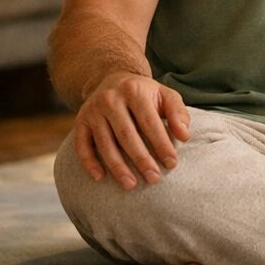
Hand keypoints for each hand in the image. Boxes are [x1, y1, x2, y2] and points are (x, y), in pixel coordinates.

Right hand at [74, 72, 191, 189]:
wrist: (112, 79)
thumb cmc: (144, 94)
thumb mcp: (165, 95)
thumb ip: (178, 113)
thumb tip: (185, 136)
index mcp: (134, 91)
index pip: (149, 122)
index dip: (161, 144)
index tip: (171, 163)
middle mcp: (110, 99)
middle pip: (126, 135)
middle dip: (141, 159)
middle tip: (154, 179)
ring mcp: (92, 111)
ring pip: (105, 143)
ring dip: (117, 166)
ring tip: (130, 185)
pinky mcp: (80, 121)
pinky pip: (82, 145)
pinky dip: (89, 162)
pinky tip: (99, 178)